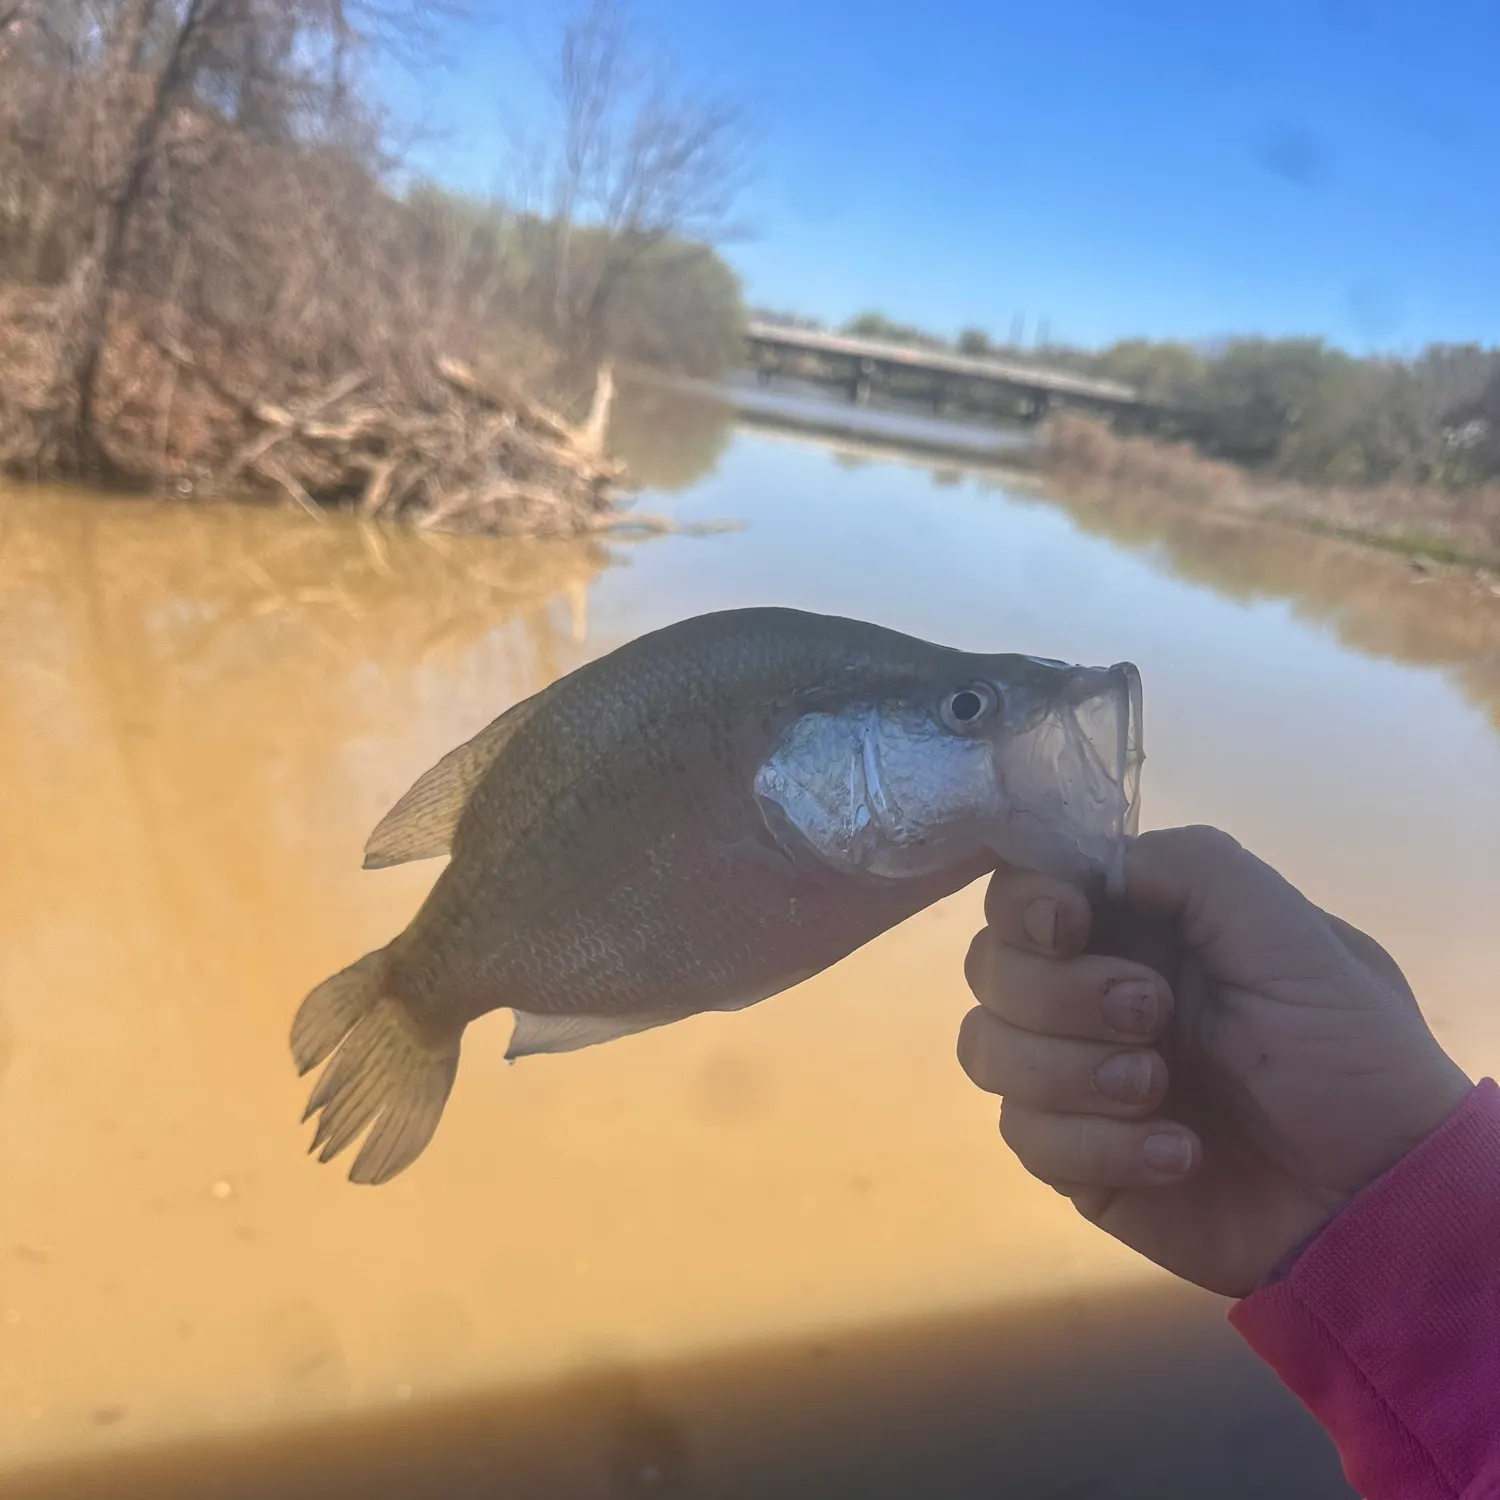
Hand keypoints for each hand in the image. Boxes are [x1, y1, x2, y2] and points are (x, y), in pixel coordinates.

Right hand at [957, 825, 1472, 1296]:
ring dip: (1069, 1070)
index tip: (1069, 927)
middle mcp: (1088, 992)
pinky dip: (1099, 1146)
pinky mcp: (1074, 1157)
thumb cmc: (1347, 1052)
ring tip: (1160, 1093)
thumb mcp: (1293, 934)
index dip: (1026, 905)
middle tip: (1151, 1016)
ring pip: (985, 1049)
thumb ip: (1194, 869)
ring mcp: (1073, 1076)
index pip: (1025, 891)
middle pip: (989, 966)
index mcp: (1136, 927)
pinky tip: (1179, 1155)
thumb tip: (1093, 864)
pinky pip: (1025, 1136)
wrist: (1379, 1196)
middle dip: (1058, 993)